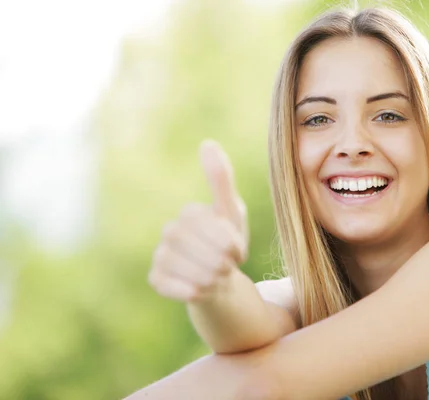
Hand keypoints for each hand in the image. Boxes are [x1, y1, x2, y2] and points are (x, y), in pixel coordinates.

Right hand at [148, 140, 248, 302]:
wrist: (221, 279)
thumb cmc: (228, 244)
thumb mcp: (232, 212)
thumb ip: (221, 179)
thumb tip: (207, 143)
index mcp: (189, 214)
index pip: (205, 224)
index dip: (227, 241)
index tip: (238, 251)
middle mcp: (169, 232)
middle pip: (193, 246)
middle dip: (219, 260)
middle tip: (229, 267)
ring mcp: (161, 255)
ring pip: (183, 267)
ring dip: (208, 276)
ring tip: (218, 277)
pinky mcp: (155, 278)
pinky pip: (167, 284)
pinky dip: (189, 290)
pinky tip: (201, 290)